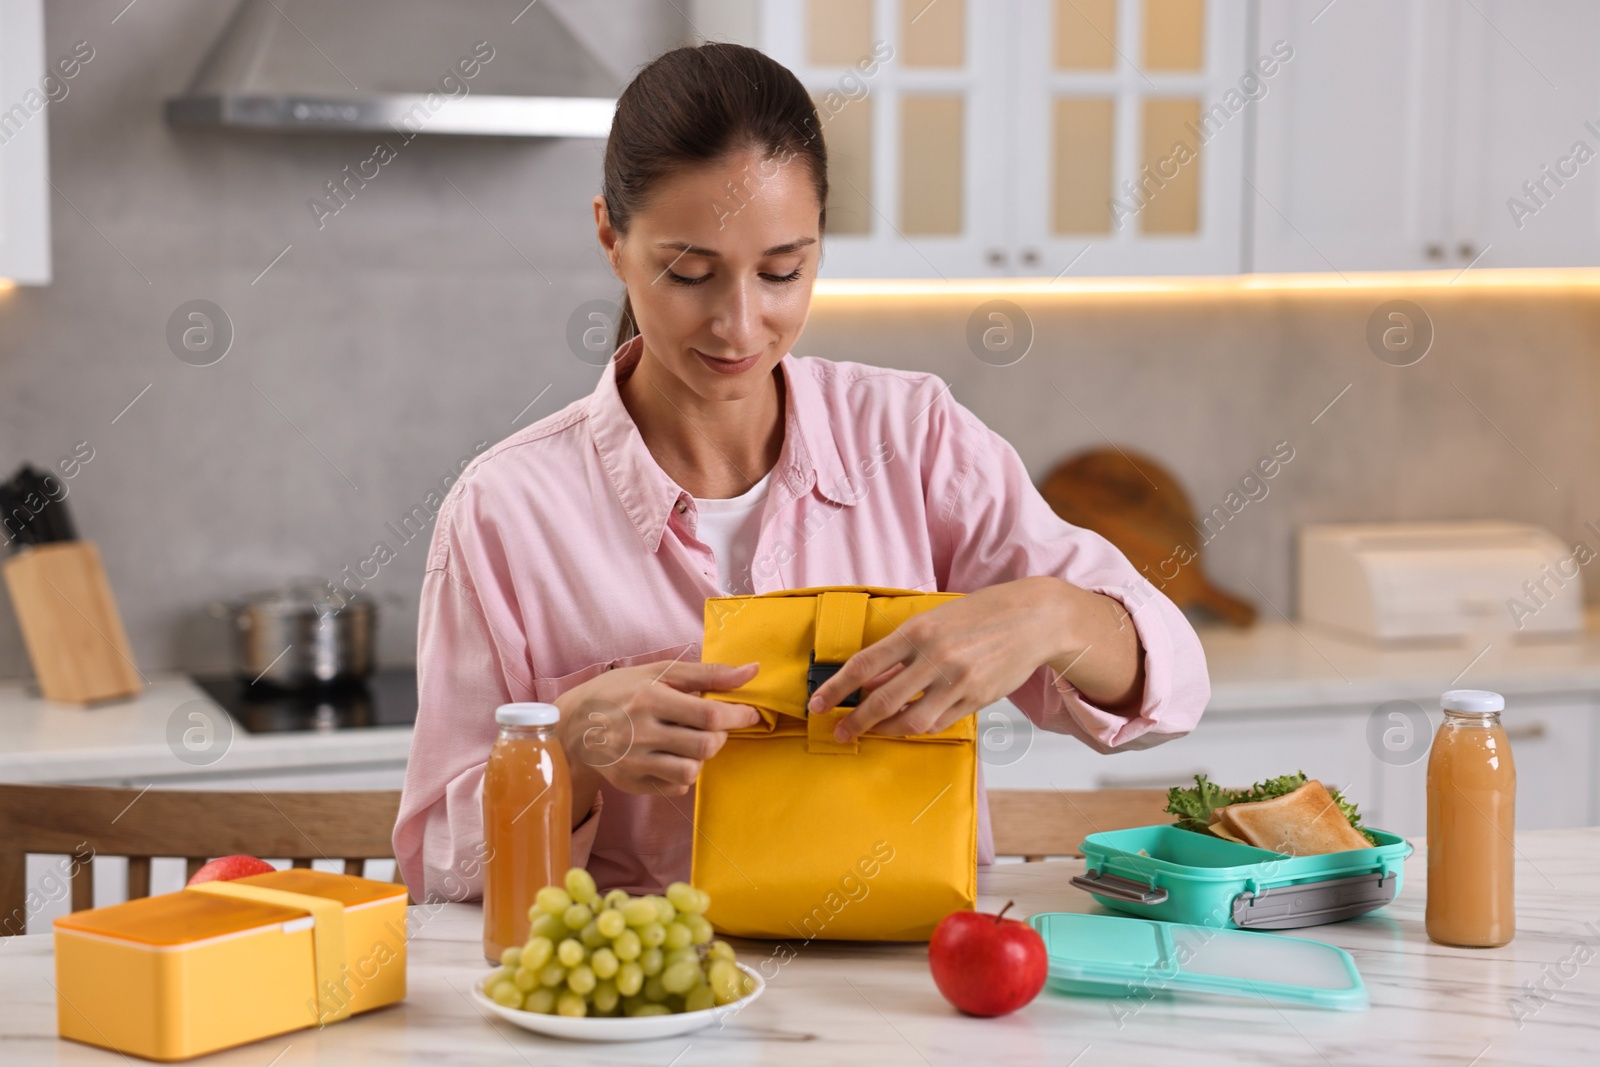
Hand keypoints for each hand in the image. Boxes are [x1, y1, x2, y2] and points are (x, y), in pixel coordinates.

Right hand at [554, 661, 760, 808]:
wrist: (574, 724)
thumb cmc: (623, 691)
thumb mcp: (660, 672)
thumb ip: (708, 673)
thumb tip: (752, 671)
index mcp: (649, 698)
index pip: (708, 716)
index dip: (738, 716)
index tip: (749, 713)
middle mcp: (640, 733)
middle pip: (705, 747)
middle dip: (720, 736)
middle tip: (713, 727)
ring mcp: (634, 762)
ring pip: (692, 771)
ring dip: (701, 757)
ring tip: (691, 742)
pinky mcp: (631, 783)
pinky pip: (676, 787)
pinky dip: (683, 774)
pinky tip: (673, 756)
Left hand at [807, 579, 1074, 742]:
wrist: (1033, 617)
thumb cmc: (980, 613)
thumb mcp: (934, 621)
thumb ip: (902, 652)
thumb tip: (868, 682)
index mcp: (918, 631)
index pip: (865, 665)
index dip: (836, 688)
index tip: (818, 704)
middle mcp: (935, 657)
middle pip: (882, 700)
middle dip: (855, 721)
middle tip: (840, 731)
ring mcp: (958, 681)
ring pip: (910, 721)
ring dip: (886, 730)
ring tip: (874, 731)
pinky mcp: (977, 699)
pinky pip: (939, 723)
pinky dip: (919, 727)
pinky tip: (909, 724)